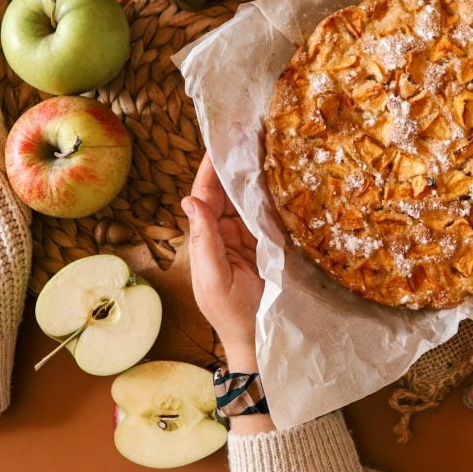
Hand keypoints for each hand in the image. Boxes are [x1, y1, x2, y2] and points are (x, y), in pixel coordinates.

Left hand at [183, 154, 262, 368]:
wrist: (260, 340)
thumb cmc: (232, 315)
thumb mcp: (214, 280)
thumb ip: (205, 240)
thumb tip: (190, 200)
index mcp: (206, 239)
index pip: (205, 196)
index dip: (211, 169)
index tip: (218, 141)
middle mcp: (224, 233)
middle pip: (228, 192)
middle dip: (236, 164)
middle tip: (249, 131)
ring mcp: (247, 237)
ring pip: (249, 199)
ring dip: (256, 176)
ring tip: (266, 145)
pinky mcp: (269, 243)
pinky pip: (268, 214)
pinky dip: (273, 195)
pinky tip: (282, 175)